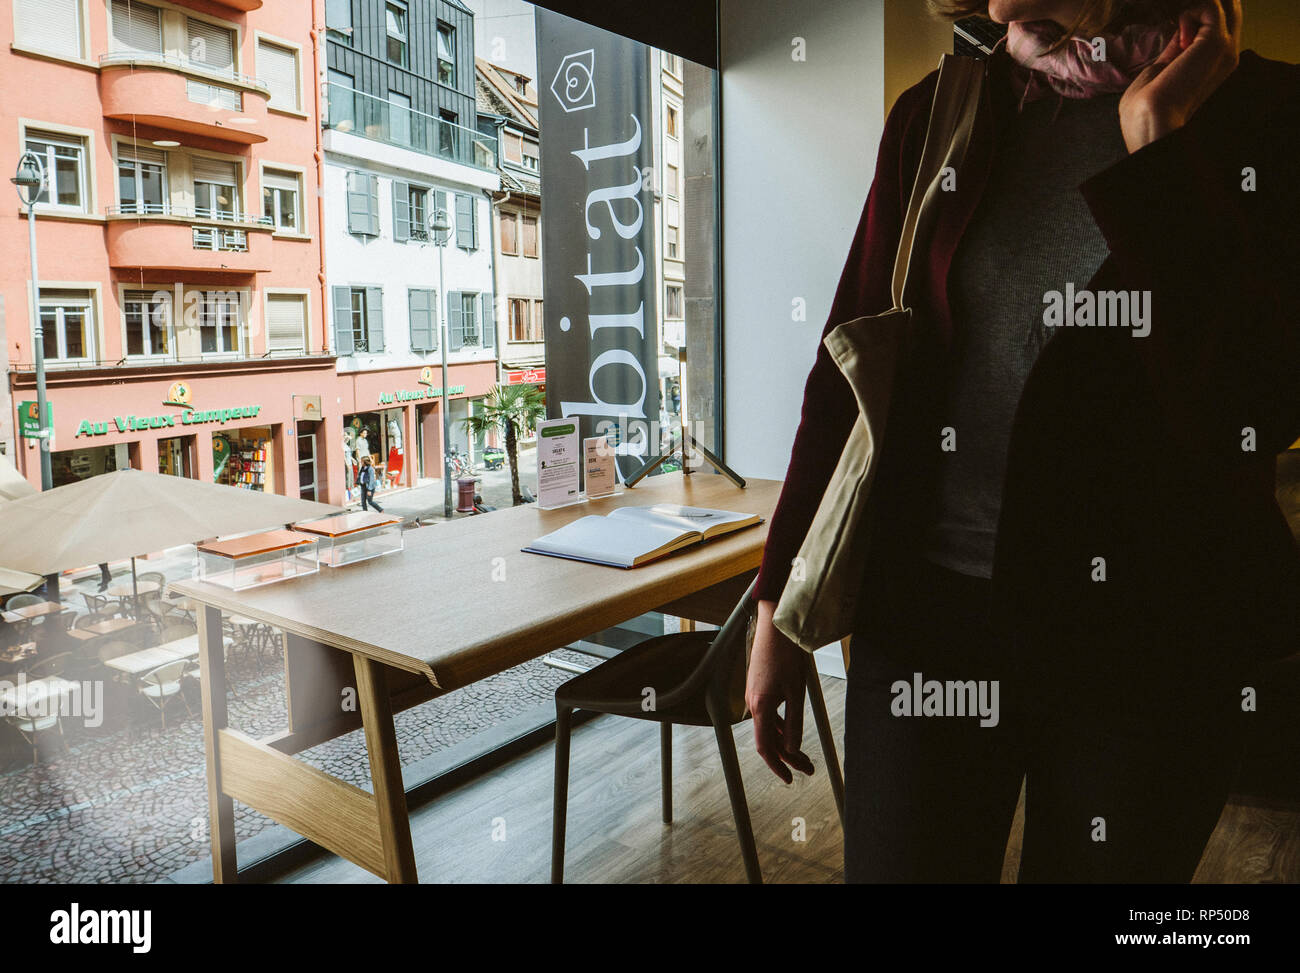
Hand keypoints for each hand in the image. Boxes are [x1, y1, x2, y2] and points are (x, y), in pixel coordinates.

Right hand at [745, 600, 815, 782]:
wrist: (775, 627)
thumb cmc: (787, 656)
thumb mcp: (796, 692)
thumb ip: (794, 722)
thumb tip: (792, 748)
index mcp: (760, 707)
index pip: (765, 747)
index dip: (777, 765)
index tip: (789, 779)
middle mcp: (753, 704)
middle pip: (769, 740)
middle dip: (789, 757)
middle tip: (808, 769)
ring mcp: (755, 696)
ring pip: (769, 728)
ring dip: (786, 743)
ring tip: (805, 756)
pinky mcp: (759, 688)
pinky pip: (768, 715)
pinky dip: (781, 727)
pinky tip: (792, 732)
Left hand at [1119, 0, 1240, 152]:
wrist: (1149, 122)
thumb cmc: (1144, 111)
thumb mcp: (1159, 72)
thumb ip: (1173, 52)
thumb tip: (1180, 34)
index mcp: (1213, 66)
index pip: (1218, 25)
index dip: (1196, 15)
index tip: (1176, 19)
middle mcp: (1226, 56)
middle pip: (1229, 10)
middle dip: (1201, 5)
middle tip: (1179, 16)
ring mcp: (1225, 49)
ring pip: (1225, 4)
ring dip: (1195, 6)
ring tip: (1177, 22)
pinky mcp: (1217, 42)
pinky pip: (1212, 5)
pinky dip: (1190, 10)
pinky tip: (1178, 32)